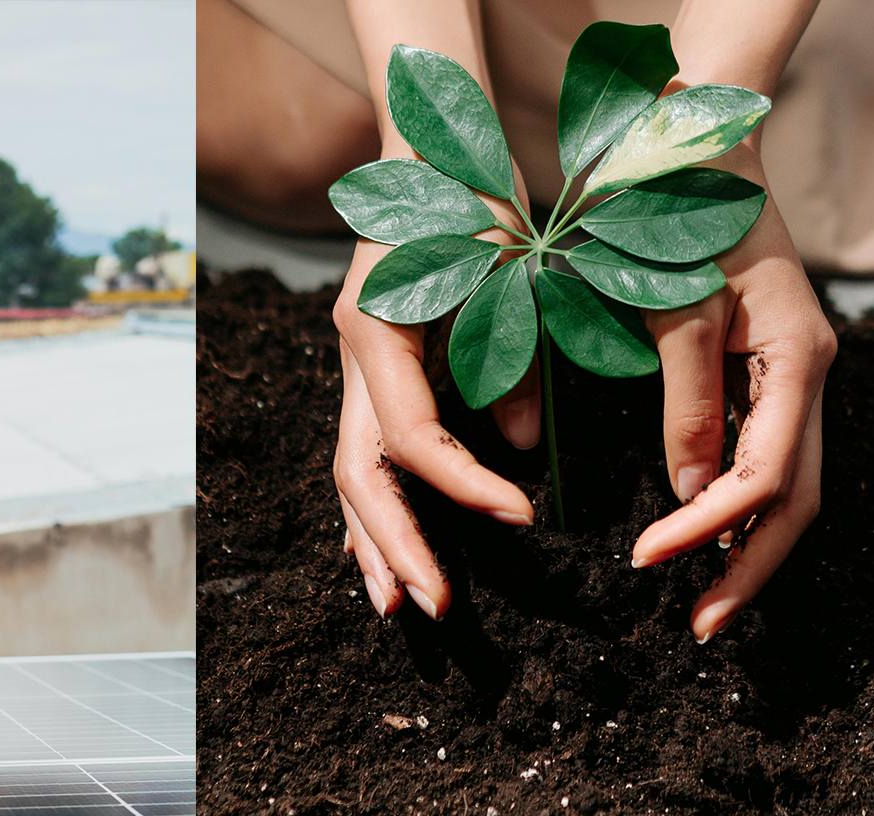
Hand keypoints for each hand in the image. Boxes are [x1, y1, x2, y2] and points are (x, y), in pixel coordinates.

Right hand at [333, 191, 537, 620]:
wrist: (427, 151)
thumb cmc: (472, 197)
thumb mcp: (506, 270)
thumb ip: (513, 356)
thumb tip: (522, 447)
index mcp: (376, 331)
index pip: (411, 437)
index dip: (463, 487)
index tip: (522, 518)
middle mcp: (353, 358)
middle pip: (360, 474)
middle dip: (397, 545)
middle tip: (435, 606)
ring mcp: (354, 370)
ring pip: (351, 475)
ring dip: (374, 543)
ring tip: (397, 606)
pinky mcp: (371, 376)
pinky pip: (365, 455)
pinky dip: (378, 508)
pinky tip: (387, 553)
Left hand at [632, 143, 835, 640]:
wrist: (699, 154)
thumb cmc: (682, 218)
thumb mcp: (677, 304)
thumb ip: (686, 396)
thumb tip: (691, 490)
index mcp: (794, 358)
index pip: (764, 475)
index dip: (710, 529)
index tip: (647, 561)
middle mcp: (805, 377)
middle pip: (794, 500)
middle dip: (747, 569)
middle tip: (699, 628)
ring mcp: (791, 379)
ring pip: (787, 487)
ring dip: (746, 550)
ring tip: (704, 603)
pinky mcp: (765, 377)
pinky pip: (765, 459)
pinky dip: (737, 509)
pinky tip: (706, 541)